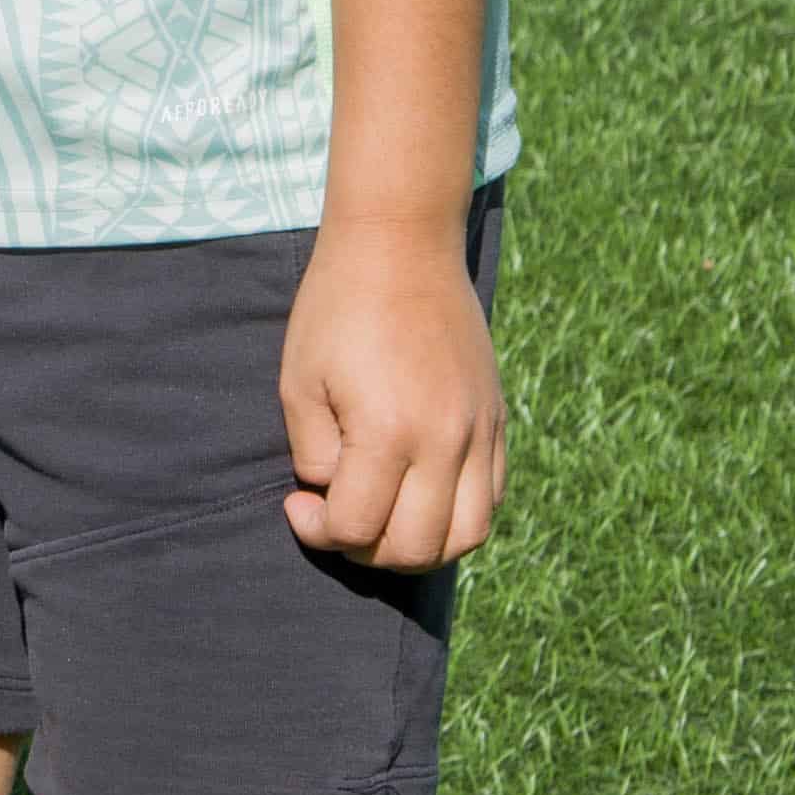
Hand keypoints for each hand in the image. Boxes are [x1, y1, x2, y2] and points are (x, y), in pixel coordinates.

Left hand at [280, 213, 503, 569]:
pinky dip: (457, 518)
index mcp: (388, 432)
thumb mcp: (299, 382)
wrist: (401, 244)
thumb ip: (314, 455)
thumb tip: (334, 497)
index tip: (298, 502)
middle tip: (336, 518)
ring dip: (420, 548)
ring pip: (467, 536)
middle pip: (415, 549)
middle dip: (365, 551)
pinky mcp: (496, 419)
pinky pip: (492, 498)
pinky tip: (420, 497)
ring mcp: (479, 431)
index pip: (355, 527)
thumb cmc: (337, 307)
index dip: (316, 529)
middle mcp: (445, 440)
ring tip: (383, 521)